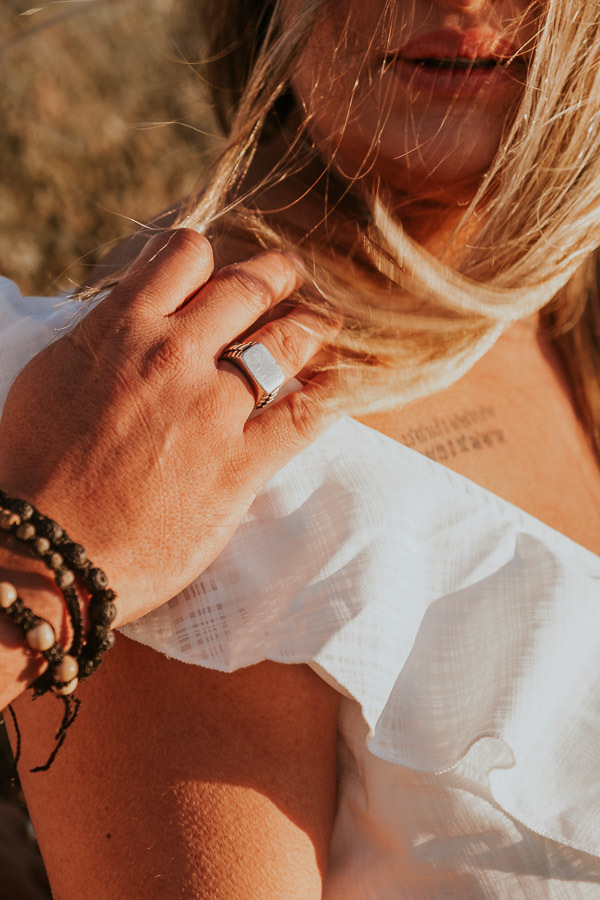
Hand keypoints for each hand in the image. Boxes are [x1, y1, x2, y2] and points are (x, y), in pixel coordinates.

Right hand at [0, 229, 339, 625]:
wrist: (47, 555)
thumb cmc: (32, 472)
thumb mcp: (49, 381)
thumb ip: (99, 341)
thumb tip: (127, 321)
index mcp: (120, 331)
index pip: (184, 256)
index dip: (213, 257)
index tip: (225, 268)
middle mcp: (171, 356)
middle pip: (246, 287)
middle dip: (277, 274)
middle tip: (293, 276)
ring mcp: (211, 409)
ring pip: (286, 339)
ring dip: (314, 321)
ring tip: (329, 319)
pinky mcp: (240, 464)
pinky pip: (306, 414)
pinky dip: (336, 391)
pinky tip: (352, 378)